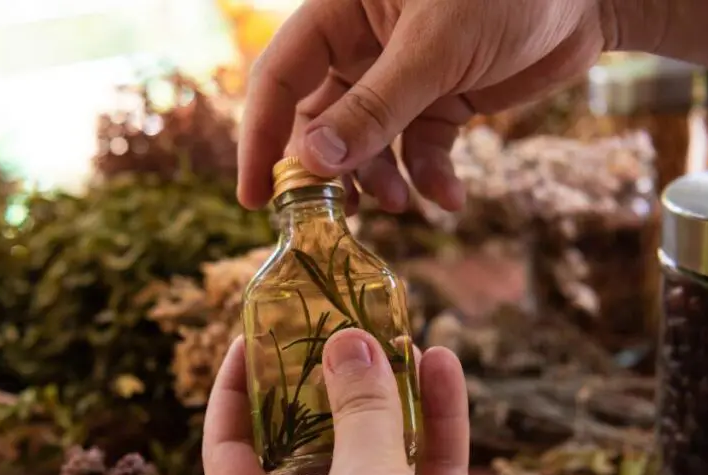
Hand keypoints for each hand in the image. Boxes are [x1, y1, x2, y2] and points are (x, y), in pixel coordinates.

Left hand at [203, 329, 578, 474]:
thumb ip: (357, 414)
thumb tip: (345, 342)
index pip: (231, 456)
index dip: (235, 395)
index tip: (250, 338)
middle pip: (309, 444)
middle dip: (320, 383)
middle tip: (328, 321)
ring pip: (378, 449)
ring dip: (385, 392)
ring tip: (389, 328)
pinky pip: (432, 466)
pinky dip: (437, 418)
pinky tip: (440, 364)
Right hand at [237, 0, 609, 212]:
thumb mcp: (436, 47)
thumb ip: (374, 108)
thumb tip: (312, 165)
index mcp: (342, 11)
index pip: (279, 76)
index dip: (262, 136)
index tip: (257, 197)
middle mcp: (364, 45)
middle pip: (322, 121)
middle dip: (332, 173)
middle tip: (337, 220)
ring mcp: (403, 76)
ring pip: (369, 144)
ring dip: (382, 181)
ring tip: (403, 205)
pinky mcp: (443, 100)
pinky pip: (420, 149)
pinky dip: (430, 177)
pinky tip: (450, 197)